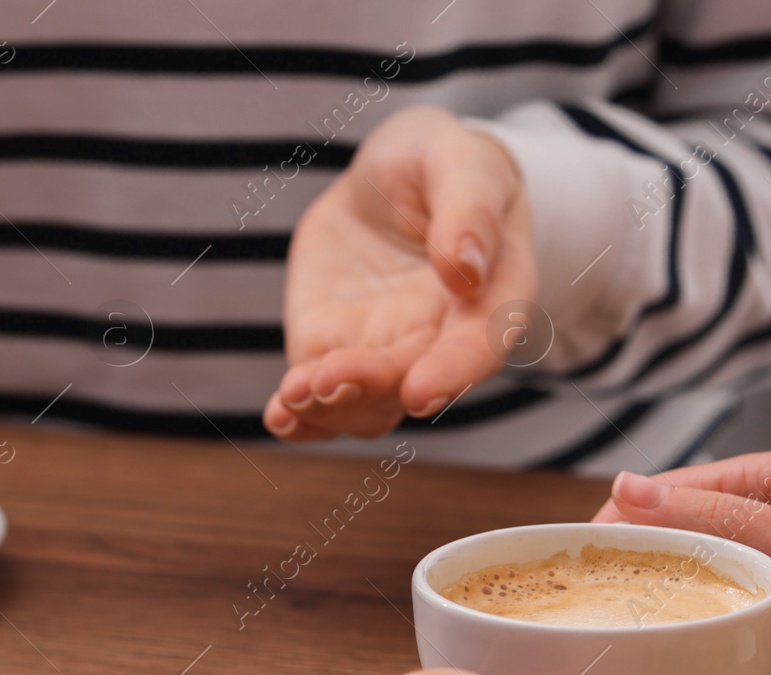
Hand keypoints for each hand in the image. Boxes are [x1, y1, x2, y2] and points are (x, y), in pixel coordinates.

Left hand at [268, 106, 535, 440]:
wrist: (390, 178)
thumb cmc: (443, 166)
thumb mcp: (461, 161)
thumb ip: (469, 209)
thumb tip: (465, 267)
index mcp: (491, 297)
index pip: (482, 345)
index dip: (455, 373)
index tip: (421, 391)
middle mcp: (441, 339)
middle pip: (412, 380)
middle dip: (371, 386)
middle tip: (328, 378)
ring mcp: (386, 351)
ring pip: (367, 405)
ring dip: (330, 411)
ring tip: (294, 395)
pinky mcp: (334, 349)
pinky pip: (321, 399)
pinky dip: (302, 417)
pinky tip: (280, 417)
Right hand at [595, 450, 770, 674]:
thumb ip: (722, 526)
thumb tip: (624, 488)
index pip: (662, 501)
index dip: (623, 539)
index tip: (597, 585)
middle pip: (679, 570)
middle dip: (683, 609)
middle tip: (692, 636)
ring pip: (710, 625)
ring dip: (733, 652)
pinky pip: (746, 666)